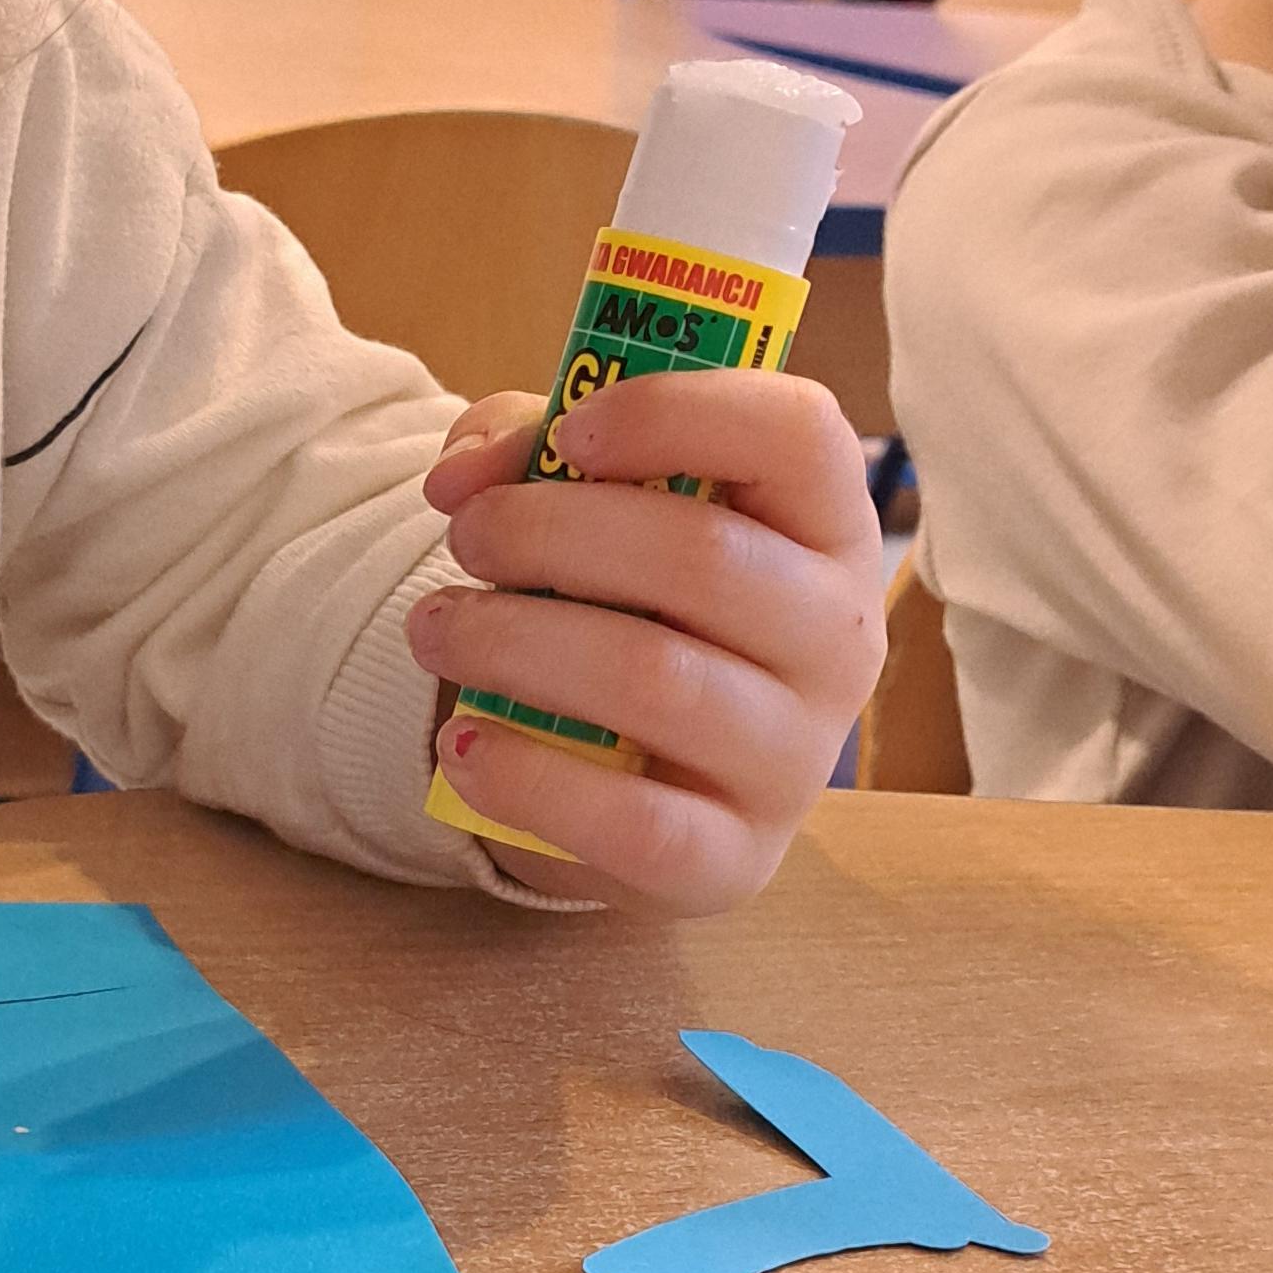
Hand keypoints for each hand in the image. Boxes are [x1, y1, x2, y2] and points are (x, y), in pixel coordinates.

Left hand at [412, 366, 884, 908]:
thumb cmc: (624, 611)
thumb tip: (461, 477)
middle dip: (551, 531)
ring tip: (436, 629)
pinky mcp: (731, 860)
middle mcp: (837, 640)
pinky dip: (528, 779)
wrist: (640, 788)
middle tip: (465, 537)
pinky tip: (461, 743)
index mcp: (824, 527)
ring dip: (516, 642)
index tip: (568, 434)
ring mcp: (794, 760)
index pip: (799, 433)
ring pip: (657, 681)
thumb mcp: (587, 507)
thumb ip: (526, 451)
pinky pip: (634, 823)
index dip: (678, 413)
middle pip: (705, 557)